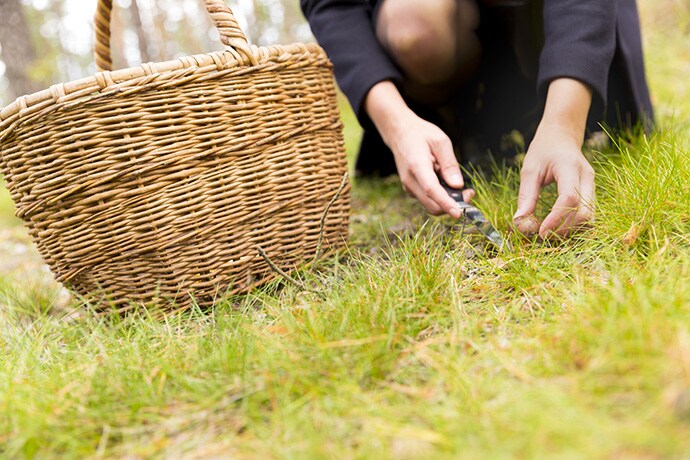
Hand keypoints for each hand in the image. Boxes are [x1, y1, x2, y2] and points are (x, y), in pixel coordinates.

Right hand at [363, 81, 473, 217]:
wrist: (399, 133)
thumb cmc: (420, 134)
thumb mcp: (440, 141)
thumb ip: (450, 164)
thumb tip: (458, 185)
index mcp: (417, 166)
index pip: (432, 190)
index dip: (446, 203)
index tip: (459, 213)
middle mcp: (410, 181)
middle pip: (432, 205)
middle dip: (453, 204)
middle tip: (468, 192)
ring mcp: (408, 187)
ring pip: (431, 205)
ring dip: (447, 200)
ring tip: (455, 181)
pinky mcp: (411, 189)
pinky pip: (428, 199)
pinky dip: (440, 196)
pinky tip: (442, 179)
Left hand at [514, 123, 594, 238]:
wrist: (562, 136)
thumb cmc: (544, 150)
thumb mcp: (530, 169)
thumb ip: (526, 196)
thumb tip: (520, 222)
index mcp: (570, 167)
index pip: (569, 199)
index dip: (556, 219)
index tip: (541, 232)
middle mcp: (587, 177)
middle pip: (584, 212)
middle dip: (565, 229)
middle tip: (544, 236)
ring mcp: (593, 185)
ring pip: (590, 217)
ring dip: (572, 230)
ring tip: (551, 232)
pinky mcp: (592, 192)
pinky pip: (589, 215)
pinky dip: (577, 226)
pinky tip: (560, 228)